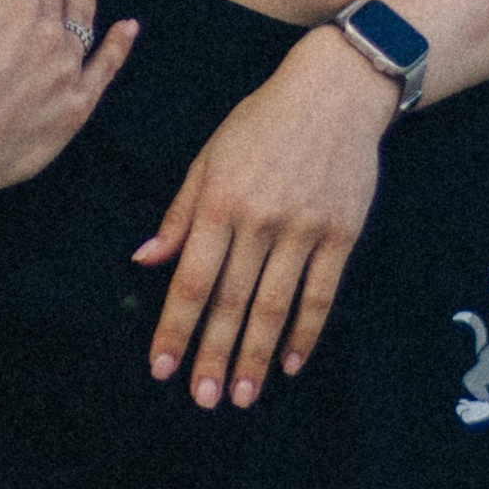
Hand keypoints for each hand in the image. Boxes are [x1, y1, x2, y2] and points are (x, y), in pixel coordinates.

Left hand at [136, 23, 394, 407]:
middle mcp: (261, 220)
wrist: (338, 90)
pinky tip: (291, 363)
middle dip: (215, 355)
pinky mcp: (342, 233)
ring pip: (275, 306)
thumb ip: (180, 211)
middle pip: (232, 302)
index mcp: (221, 201)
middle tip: (204, 399)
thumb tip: (146, 259)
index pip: (193, 279)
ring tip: (244, 395)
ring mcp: (305, 229)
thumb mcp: (210, 155)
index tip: (162, 368)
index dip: (175, 327)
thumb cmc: (264, 120)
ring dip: (257, 356)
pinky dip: (306, 331)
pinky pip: (322, 293)